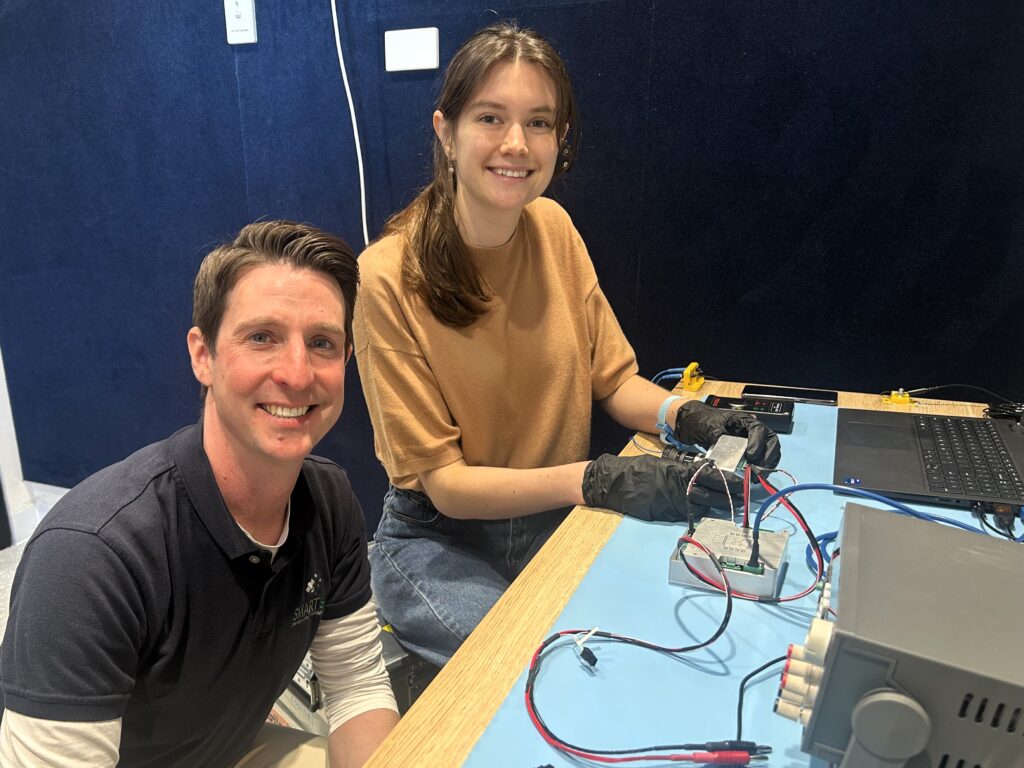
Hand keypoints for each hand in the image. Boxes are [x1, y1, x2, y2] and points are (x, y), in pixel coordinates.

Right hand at [582, 454, 743, 522]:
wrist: (615, 484)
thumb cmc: (638, 470)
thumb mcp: (663, 464)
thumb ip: (683, 469)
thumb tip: (701, 472)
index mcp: (680, 473)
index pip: (712, 477)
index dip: (730, 481)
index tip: (744, 483)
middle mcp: (680, 490)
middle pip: (713, 496)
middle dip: (731, 498)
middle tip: (746, 499)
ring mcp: (674, 505)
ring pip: (703, 507)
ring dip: (720, 508)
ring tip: (734, 508)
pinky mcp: (667, 515)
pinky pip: (689, 514)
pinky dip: (701, 513)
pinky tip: (711, 513)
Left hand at [673, 401, 781, 468]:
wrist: (692, 423)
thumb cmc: (701, 420)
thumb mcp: (708, 426)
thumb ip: (718, 435)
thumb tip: (727, 448)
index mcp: (743, 419)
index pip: (758, 429)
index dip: (757, 443)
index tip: (750, 456)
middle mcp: (750, 429)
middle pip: (769, 440)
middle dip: (767, 455)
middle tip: (758, 469)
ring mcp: (750, 440)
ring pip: (768, 450)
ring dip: (766, 463)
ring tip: (757, 476)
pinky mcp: (746, 451)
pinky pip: (759, 458)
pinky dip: (760, 467)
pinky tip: (755, 476)